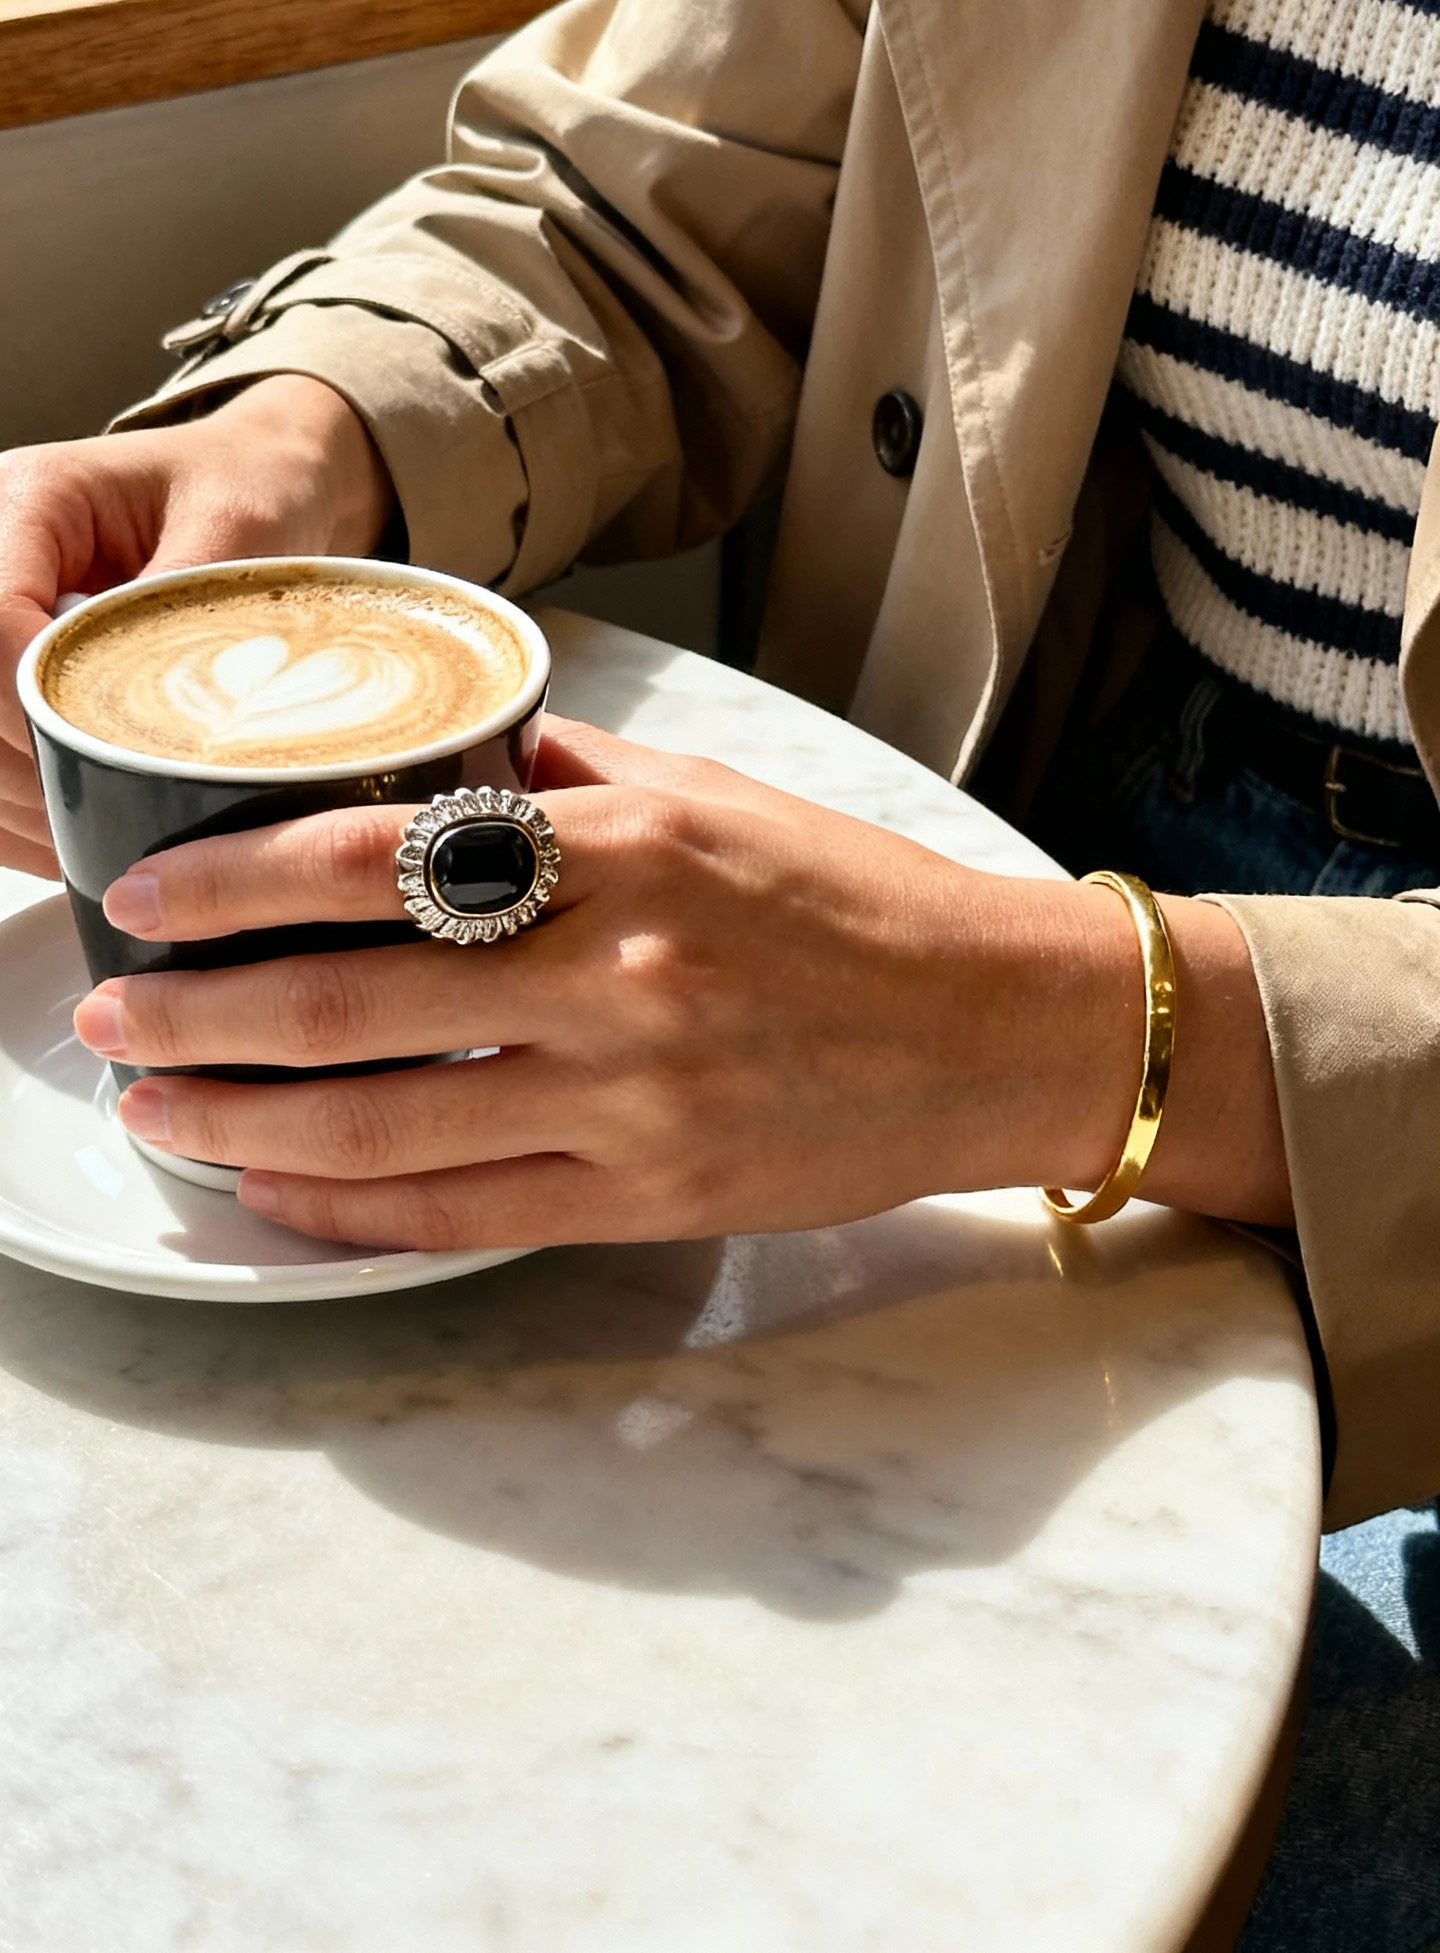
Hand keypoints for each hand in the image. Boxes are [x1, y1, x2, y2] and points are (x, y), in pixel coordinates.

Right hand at [0, 377, 393, 876]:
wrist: (261, 478)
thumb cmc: (254, 489)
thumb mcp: (240, 533)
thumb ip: (183, 612)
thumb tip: (146, 719)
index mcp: (33, 500)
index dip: (26, 702)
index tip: (97, 756)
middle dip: (16, 759)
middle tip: (94, 814)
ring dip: (10, 791)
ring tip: (86, 837)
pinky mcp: (4, 664)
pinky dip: (11, 803)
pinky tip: (62, 838)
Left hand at [74, 719, 1290, 1248]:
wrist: (999, 1026)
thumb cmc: (856, 902)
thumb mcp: (713, 796)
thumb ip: (565, 785)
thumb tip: (436, 770)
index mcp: (624, 849)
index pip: (378, 858)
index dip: (235, 882)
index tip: (147, 895)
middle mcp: (619, 972)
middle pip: (350, 1007)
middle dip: (200, 1017)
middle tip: (108, 1015)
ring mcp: (632, 1099)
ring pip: (385, 1126)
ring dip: (242, 1125)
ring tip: (156, 1109)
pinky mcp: (652, 1195)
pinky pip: (463, 1213)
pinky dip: (348, 1208)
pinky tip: (274, 1191)